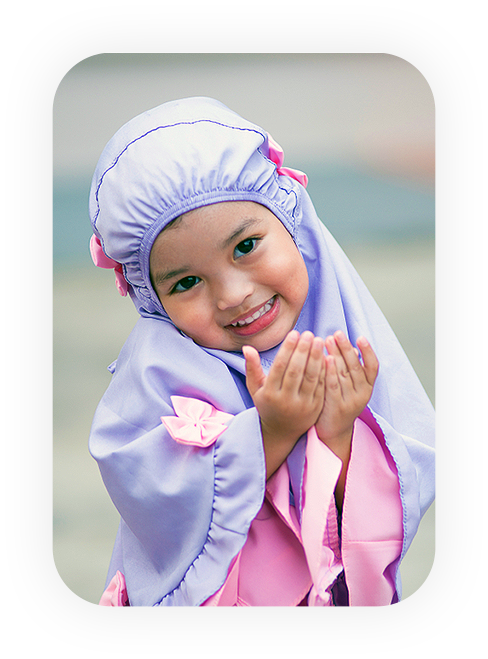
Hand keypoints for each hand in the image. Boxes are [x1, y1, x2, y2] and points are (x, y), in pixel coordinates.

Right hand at [243, 330, 325, 476]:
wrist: (281, 432)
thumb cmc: (267, 404)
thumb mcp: (255, 388)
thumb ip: (251, 367)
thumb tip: (247, 347)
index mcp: (270, 394)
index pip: (280, 368)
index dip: (288, 349)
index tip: (294, 333)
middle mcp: (286, 401)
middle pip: (296, 371)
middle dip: (303, 350)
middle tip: (309, 334)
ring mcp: (302, 406)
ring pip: (311, 378)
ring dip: (316, 358)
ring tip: (319, 340)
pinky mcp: (315, 408)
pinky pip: (321, 386)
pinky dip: (324, 371)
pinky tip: (326, 356)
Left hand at [316, 331, 378, 448]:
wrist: (333, 431)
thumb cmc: (338, 401)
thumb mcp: (348, 386)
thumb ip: (349, 368)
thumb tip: (348, 346)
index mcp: (367, 387)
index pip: (373, 367)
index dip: (368, 352)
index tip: (360, 337)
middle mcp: (362, 394)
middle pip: (355, 367)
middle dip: (346, 348)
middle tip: (336, 333)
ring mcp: (351, 402)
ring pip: (345, 374)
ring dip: (336, 355)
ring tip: (327, 340)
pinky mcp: (337, 408)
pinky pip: (334, 386)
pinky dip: (330, 372)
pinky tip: (324, 359)